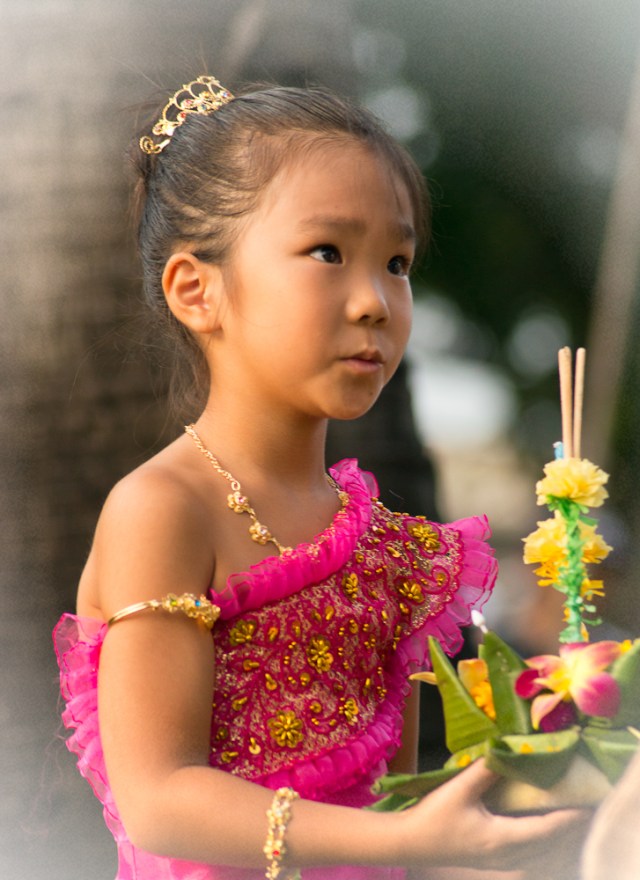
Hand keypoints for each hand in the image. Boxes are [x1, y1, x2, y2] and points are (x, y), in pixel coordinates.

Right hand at [399, 759, 591, 876]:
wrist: (409, 842)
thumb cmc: (433, 817)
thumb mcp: (459, 789)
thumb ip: (485, 770)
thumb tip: (505, 748)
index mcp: (502, 838)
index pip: (546, 829)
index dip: (567, 817)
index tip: (584, 804)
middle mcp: (506, 853)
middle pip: (546, 843)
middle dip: (565, 827)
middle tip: (579, 805)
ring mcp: (498, 860)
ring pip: (537, 852)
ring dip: (552, 835)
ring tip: (562, 815)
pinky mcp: (489, 859)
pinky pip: (525, 853)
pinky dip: (537, 841)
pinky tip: (534, 829)